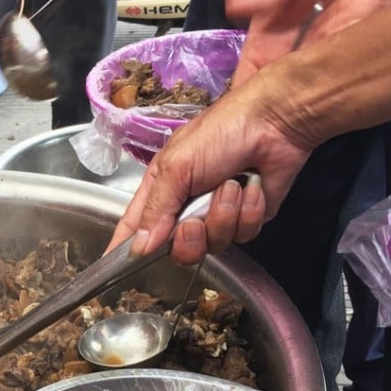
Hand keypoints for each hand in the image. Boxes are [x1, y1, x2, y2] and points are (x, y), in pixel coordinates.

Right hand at [105, 66, 315, 264]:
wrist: (275, 123)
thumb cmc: (219, 134)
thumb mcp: (177, 167)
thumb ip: (156, 210)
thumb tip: (139, 248)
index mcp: (162, 189)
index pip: (135, 226)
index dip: (125, 247)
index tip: (115, 267)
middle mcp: (186, 206)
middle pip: (177, 248)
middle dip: (188, 238)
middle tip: (194, 221)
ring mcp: (218, 214)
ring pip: (213, 244)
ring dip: (223, 216)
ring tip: (231, 186)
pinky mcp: (248, 218)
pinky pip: (243, 235)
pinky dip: (249, 211)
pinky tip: (252, 188)